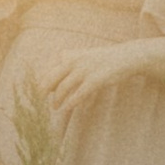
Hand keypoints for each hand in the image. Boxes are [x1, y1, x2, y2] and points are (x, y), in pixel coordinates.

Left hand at [35, 38, 161, 129]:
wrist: (125, 56)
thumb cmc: (103, 59)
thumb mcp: (83, 57)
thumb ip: (68, 66)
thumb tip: (54, 83)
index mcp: (68, 55)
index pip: (48, 70)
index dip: (43, 82)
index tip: (40, 91)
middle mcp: (73, 61)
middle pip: (51, 78)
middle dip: (43, 91)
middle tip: (40, 101)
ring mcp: (84, 71)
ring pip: (63, 88)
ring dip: (57, 100)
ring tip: (54, 107)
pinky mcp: (95, 80)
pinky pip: (78, 95)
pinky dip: (70, 103)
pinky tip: (66, 109)